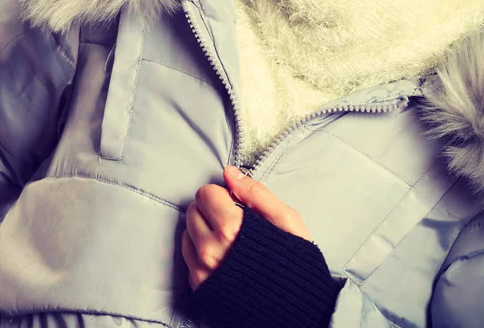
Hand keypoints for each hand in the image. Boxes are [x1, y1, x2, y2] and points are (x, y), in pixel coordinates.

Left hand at [182, 165, 310, 290]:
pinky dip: (200, 249)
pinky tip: (222, 255)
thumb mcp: (287, 222)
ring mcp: (202, 270)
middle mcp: (212, 250)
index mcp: (233, 230)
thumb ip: (256, 193)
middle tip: (233, 222)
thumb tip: (230, 173)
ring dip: (204, 230)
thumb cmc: (295, 265)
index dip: (224, 195)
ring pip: (187, 231)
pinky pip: (187, 254)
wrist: (296, 311)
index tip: (237, 206)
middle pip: (193, 210)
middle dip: (211, 210)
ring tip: (229, 241)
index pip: (206, 193)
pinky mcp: (198, 285)